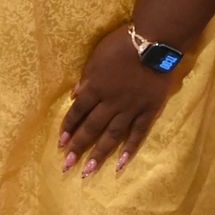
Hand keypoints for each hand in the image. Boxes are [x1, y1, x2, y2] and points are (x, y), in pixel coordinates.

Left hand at [59, 26, 176, 178]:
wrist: (155, 43)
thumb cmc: (122, 45)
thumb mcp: (96, 57)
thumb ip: (86, 79)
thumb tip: (74, 97)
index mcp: (96, 88)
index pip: (78, 111)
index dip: (68, 128)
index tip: (60, 144)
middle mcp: (111, 102)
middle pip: (91, 127)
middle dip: (78, 147)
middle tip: (67, 165)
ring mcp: (131, 109)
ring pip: (112, 135)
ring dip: (99, 154)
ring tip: (89, 171)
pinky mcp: (149, 111)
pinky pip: (138, 133)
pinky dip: (129, 149)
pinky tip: (121, 164)